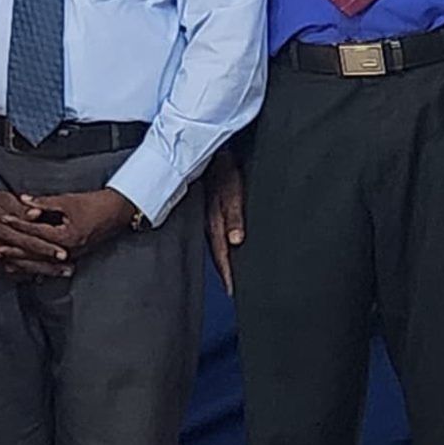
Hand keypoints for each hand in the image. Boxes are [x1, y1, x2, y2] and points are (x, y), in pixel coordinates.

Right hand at [0, 180, 77, 279]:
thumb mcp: (6, 199)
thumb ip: (23, 209)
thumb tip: (38, 213)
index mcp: (3, 230)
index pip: (30, 243)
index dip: (47, 249)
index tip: (64, 254)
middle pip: (29, 260)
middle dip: (50, 266)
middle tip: (69, 269)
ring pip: (22, 269)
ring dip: (43, 272)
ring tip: (60, 274)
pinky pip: (11, 272)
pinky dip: (27, 275)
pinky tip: (40, 276)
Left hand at [13, 189, 142, 263]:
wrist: (117, 212)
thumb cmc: (94, 204)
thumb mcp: (67, 201)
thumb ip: (44, 203)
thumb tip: (23, 201)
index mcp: (66, 236)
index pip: (36, 231)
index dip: (18, 224)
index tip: (2, 219)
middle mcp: (69, 250)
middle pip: (36, 253)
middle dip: (14, 251)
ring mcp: (72, 256)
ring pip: (42, 263)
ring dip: (23, 261)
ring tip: (5, 261)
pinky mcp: (73, 256)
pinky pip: (51, 265)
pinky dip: (36, 265)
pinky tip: (25, 268)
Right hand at [205, 152, 245, 293]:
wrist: (208, 151)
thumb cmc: (223, 168)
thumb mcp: (231, 189)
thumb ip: (233, 214)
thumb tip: (236, 240)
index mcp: (214, 223)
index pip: (221, 255)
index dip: (227, 274)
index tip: (232, 292)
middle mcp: (209, 224)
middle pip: (218, 254)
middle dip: (225, 272)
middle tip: (232, 291)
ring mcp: (207, 217)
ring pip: (215, 244)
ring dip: (223, 260)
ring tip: (230, 275)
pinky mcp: (208, 210)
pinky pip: (214, 233)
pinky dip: (220, 245)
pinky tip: (226, 248)